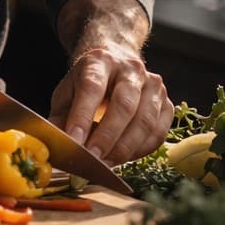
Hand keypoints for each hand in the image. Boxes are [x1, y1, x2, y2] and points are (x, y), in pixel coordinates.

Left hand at [47, 44, 171, 164]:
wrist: (116, 64)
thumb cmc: (87, 83)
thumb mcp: (67, 92)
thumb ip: (60, 116)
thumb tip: (58, 144)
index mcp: (99, 61)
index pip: (92, 87)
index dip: (83, 116)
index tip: (74, 140)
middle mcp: (130, 68)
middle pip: (124, 104)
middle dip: (108, 136)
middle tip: (93, 158)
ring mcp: (153, 85)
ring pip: (145, 121)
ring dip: (125, 148)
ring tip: (107, 163)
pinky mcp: (167, 103)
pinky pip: (158, 132)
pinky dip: (141, 150)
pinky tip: (125, 157)